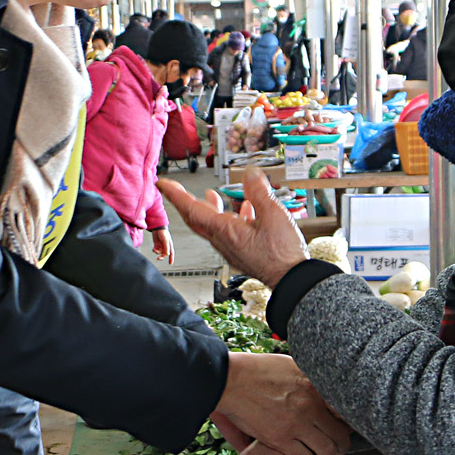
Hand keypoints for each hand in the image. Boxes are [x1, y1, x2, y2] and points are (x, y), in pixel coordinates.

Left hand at [150, 227, 174, 263]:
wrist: (157, 228)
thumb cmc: (163, 233)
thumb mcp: (165, 240)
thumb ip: (166, 248)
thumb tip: (167, 255)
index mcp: (169, 245)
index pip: (171, 253)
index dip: (171, 259)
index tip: (170, 264)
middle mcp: (165, 246)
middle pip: (164, 254)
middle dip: (161, 257)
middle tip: (158, 258)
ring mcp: (160, 245)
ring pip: (159, 252)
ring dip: (157, 252)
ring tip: (155, 249)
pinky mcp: (156, 244)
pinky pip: (155, 250)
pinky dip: (154, 250)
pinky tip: (154, 249)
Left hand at [159, 171, 306, 288]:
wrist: (292, 281)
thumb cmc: (282, 253)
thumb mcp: (274, 214)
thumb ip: (259, 192)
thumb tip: (250, 173)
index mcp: (224, 230)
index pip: (192, 209)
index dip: (176, 195)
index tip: (163, 184)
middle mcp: (223, 241)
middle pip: (197, 219)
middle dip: (187, 201)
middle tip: (178, 189)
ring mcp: (232, 248)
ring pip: (214, 226)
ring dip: (211, 209)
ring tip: (213, 195)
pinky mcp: (243, 253)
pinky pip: (230, 233)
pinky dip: (232, 218)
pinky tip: (246, 211)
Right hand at [213, 351, 347, 454]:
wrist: (230, 381)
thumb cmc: (259, 370)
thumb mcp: (293, 365)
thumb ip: (312, 379)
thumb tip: (328, 385)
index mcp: (315, 386)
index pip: (346, 412)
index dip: (349, 424)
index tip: (345, 427)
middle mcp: (310, 406)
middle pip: (341, 436)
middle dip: (341, 445)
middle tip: (338, 447)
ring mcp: (296, 424)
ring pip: (326, 452)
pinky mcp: (280, 440)